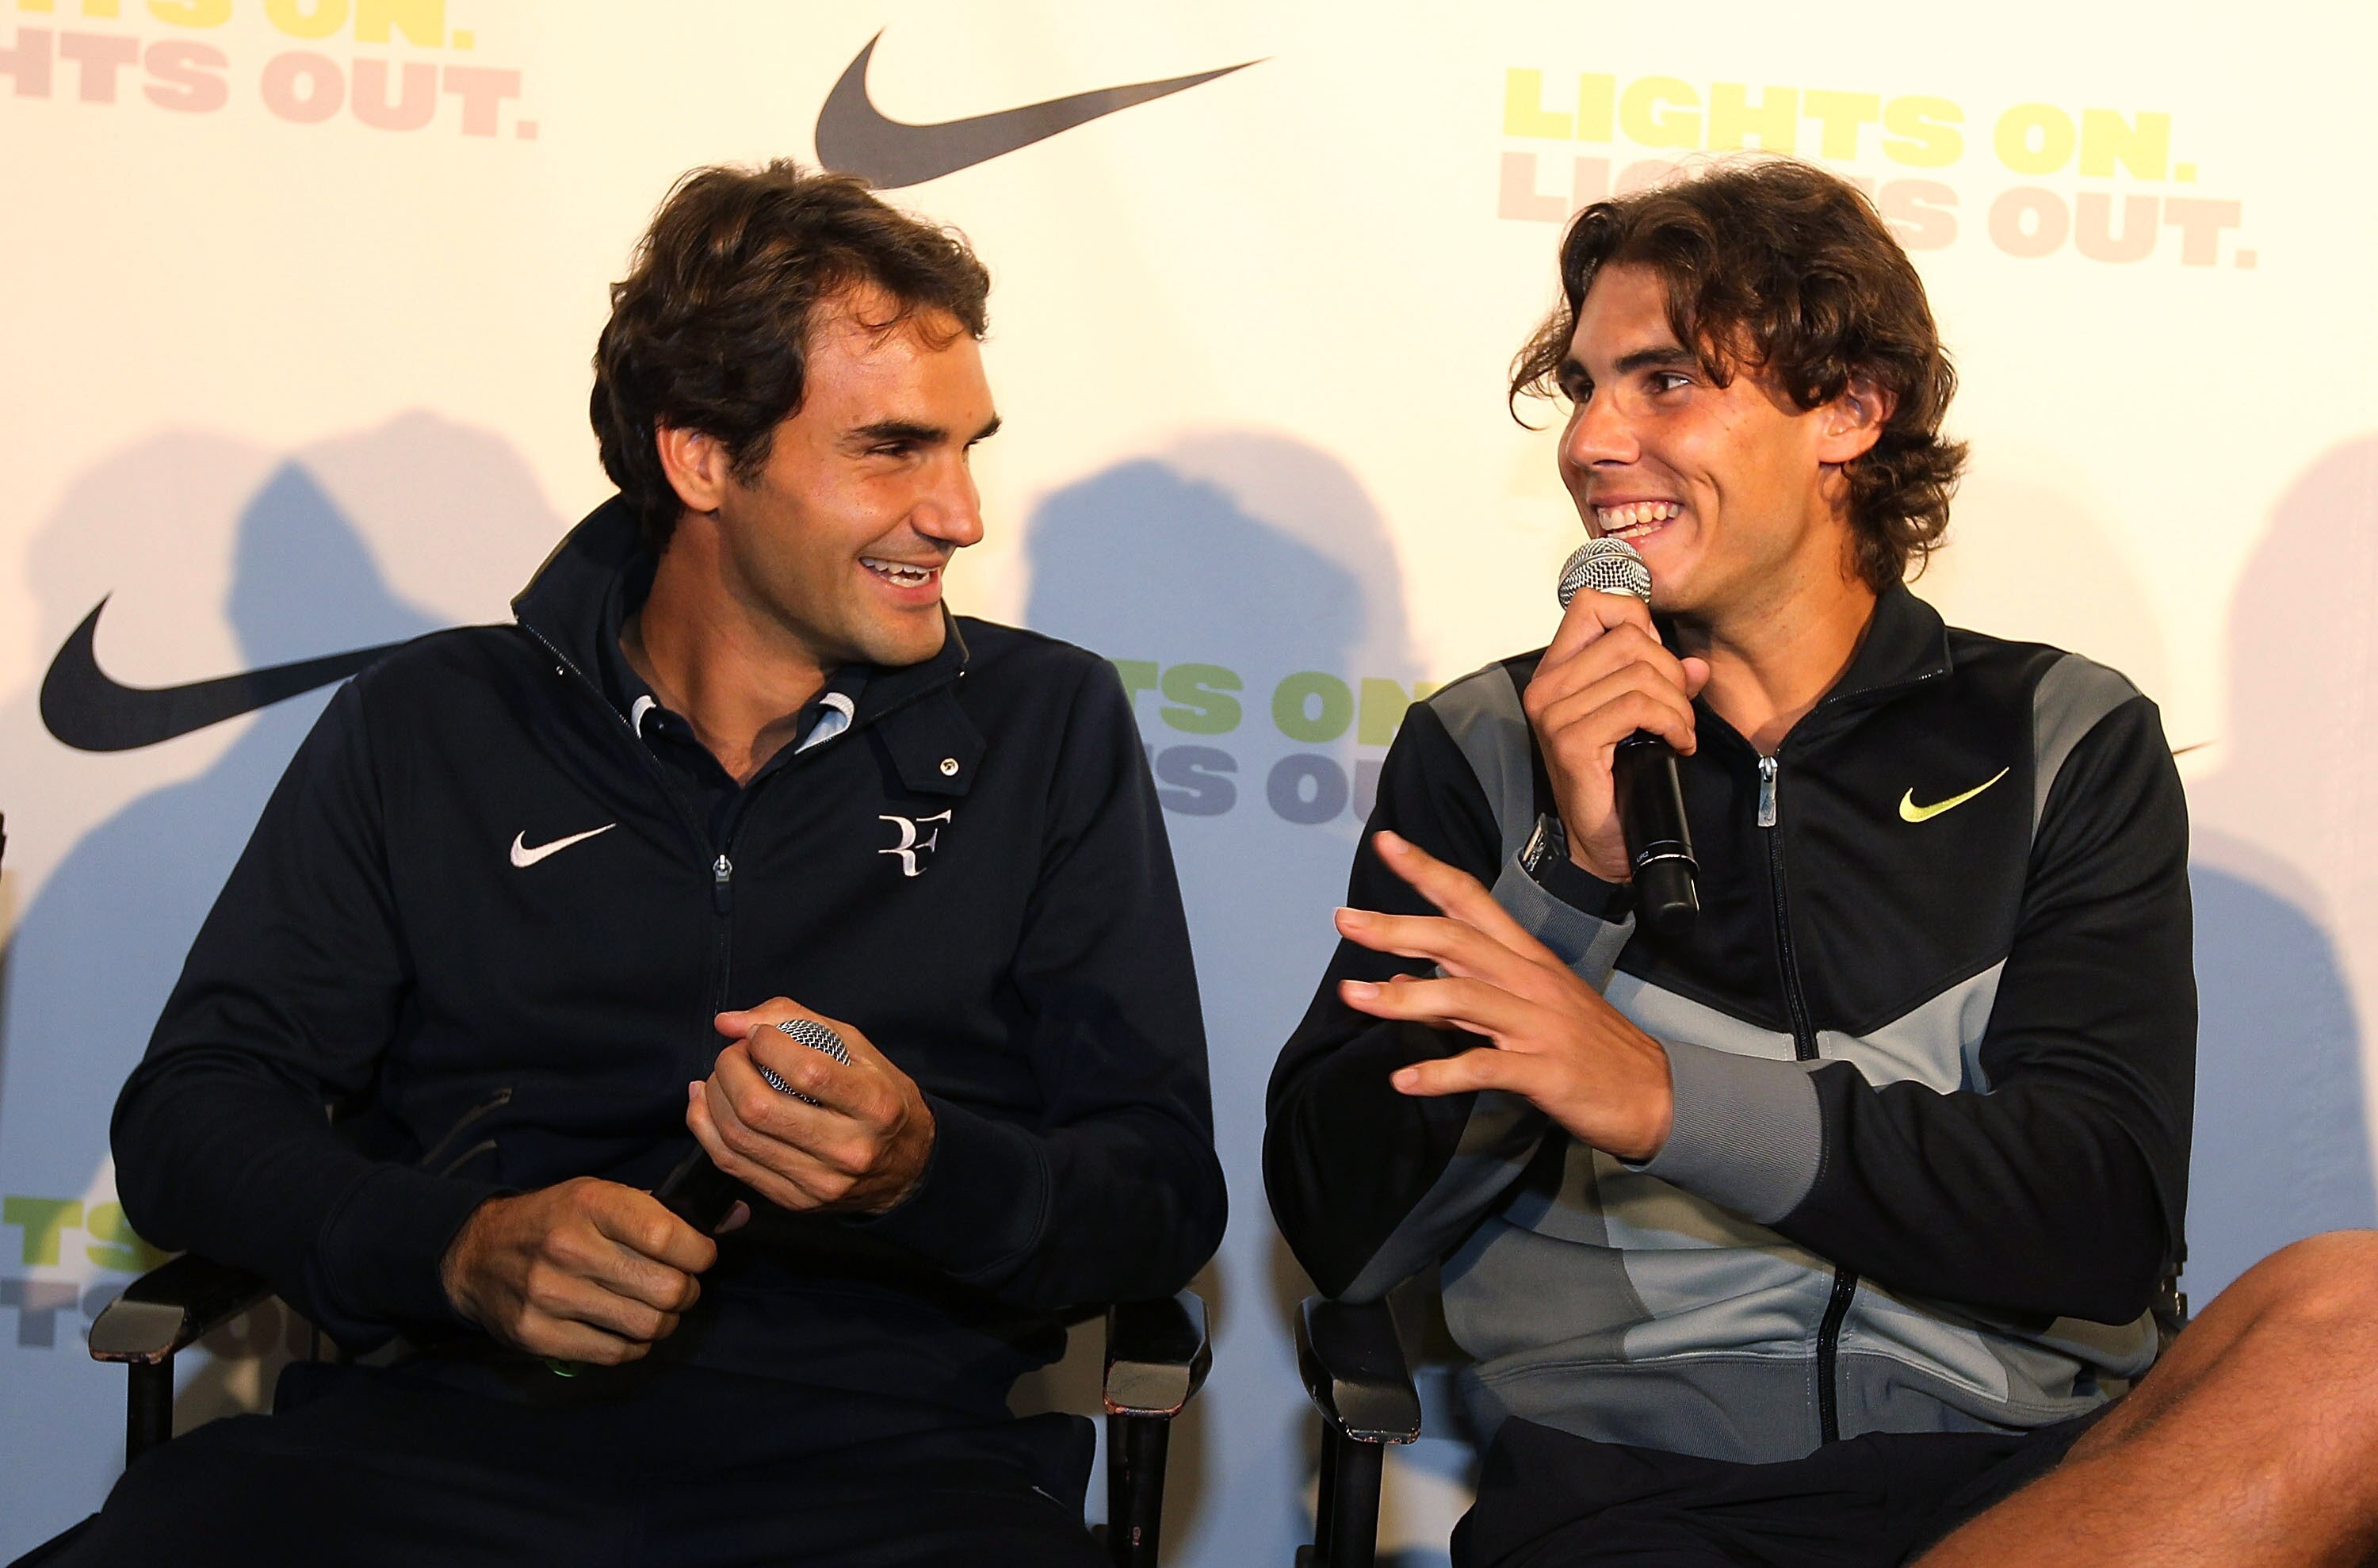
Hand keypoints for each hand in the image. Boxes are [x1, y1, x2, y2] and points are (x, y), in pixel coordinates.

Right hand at [440, 1177, 715, 1363]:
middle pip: (666, 1289)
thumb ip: (666, 1212)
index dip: (700, 1254)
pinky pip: (614, 1354)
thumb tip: (739, 1217)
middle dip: (685, 1293)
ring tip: (654, 1309)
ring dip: (663, 1322)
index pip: (669, 1236)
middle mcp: (569, 1247)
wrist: (478, 1252)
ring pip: (646, 1327)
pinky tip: (625, 1328)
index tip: (699, 1257)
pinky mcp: (537, 1334)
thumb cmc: (557, 1220)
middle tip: (678, 1288)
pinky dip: (632, 1346)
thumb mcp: (603, 1196)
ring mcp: (550, 1294)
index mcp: (592, 1203)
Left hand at [686, 999, 935, 1215]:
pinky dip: (706, 1128)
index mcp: (875, 1105)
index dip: (768, 1045)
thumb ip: (797, 1022)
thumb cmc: (880, 1097)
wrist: (906, 1167)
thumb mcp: (858, 1048)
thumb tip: (730, 1023)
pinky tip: (706, 1103)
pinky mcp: (794, 1201)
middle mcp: (849, 1149)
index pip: (807, 1073)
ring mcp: (819, 1182)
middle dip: (730, 1069)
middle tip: (734, 1054)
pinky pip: (732, 1165)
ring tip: (721, 1075)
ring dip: (713, 1096)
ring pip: (738, 1138)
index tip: (761, 1035)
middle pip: (760, 1109)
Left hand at [1334, 830, 1673, 1161]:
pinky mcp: (1543, 1070)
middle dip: (1398, 927)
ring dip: (1403, 998)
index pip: (1471, 899)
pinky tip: (1404, 1080)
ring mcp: (1537, 1023)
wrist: (1654, 1094)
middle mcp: (1529, 979)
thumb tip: (1399, 979)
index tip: (1386, 842)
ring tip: (1352, 997)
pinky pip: (1484, 1066)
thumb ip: (1461, 991)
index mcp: (1525, 957)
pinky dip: (1441, 1073)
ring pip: (1463, 998)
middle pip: (1457, 939)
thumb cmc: (1585, 1047)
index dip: (1427, 870)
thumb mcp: (1524, 1009)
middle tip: (1345, 919)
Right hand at [1522, 587, 1709, 881]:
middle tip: (1677, 710)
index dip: (1636, 620)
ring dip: (1676, 704)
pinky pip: (1639, 706)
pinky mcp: (1571, 740)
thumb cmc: (1617, 781)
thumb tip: (1697, 664)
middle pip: (1628, 637)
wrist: (1602, 844)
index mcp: (1557, 672)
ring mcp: (1554, 713)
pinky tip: (1677, 744)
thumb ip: (1664, 682)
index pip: (1593, 603)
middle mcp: (1546, 687)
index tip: (1655, 659)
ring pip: (1639, 672)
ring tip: (1678, 731)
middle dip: (1669, 671)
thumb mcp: (1641, 719)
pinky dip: (1672, 723)